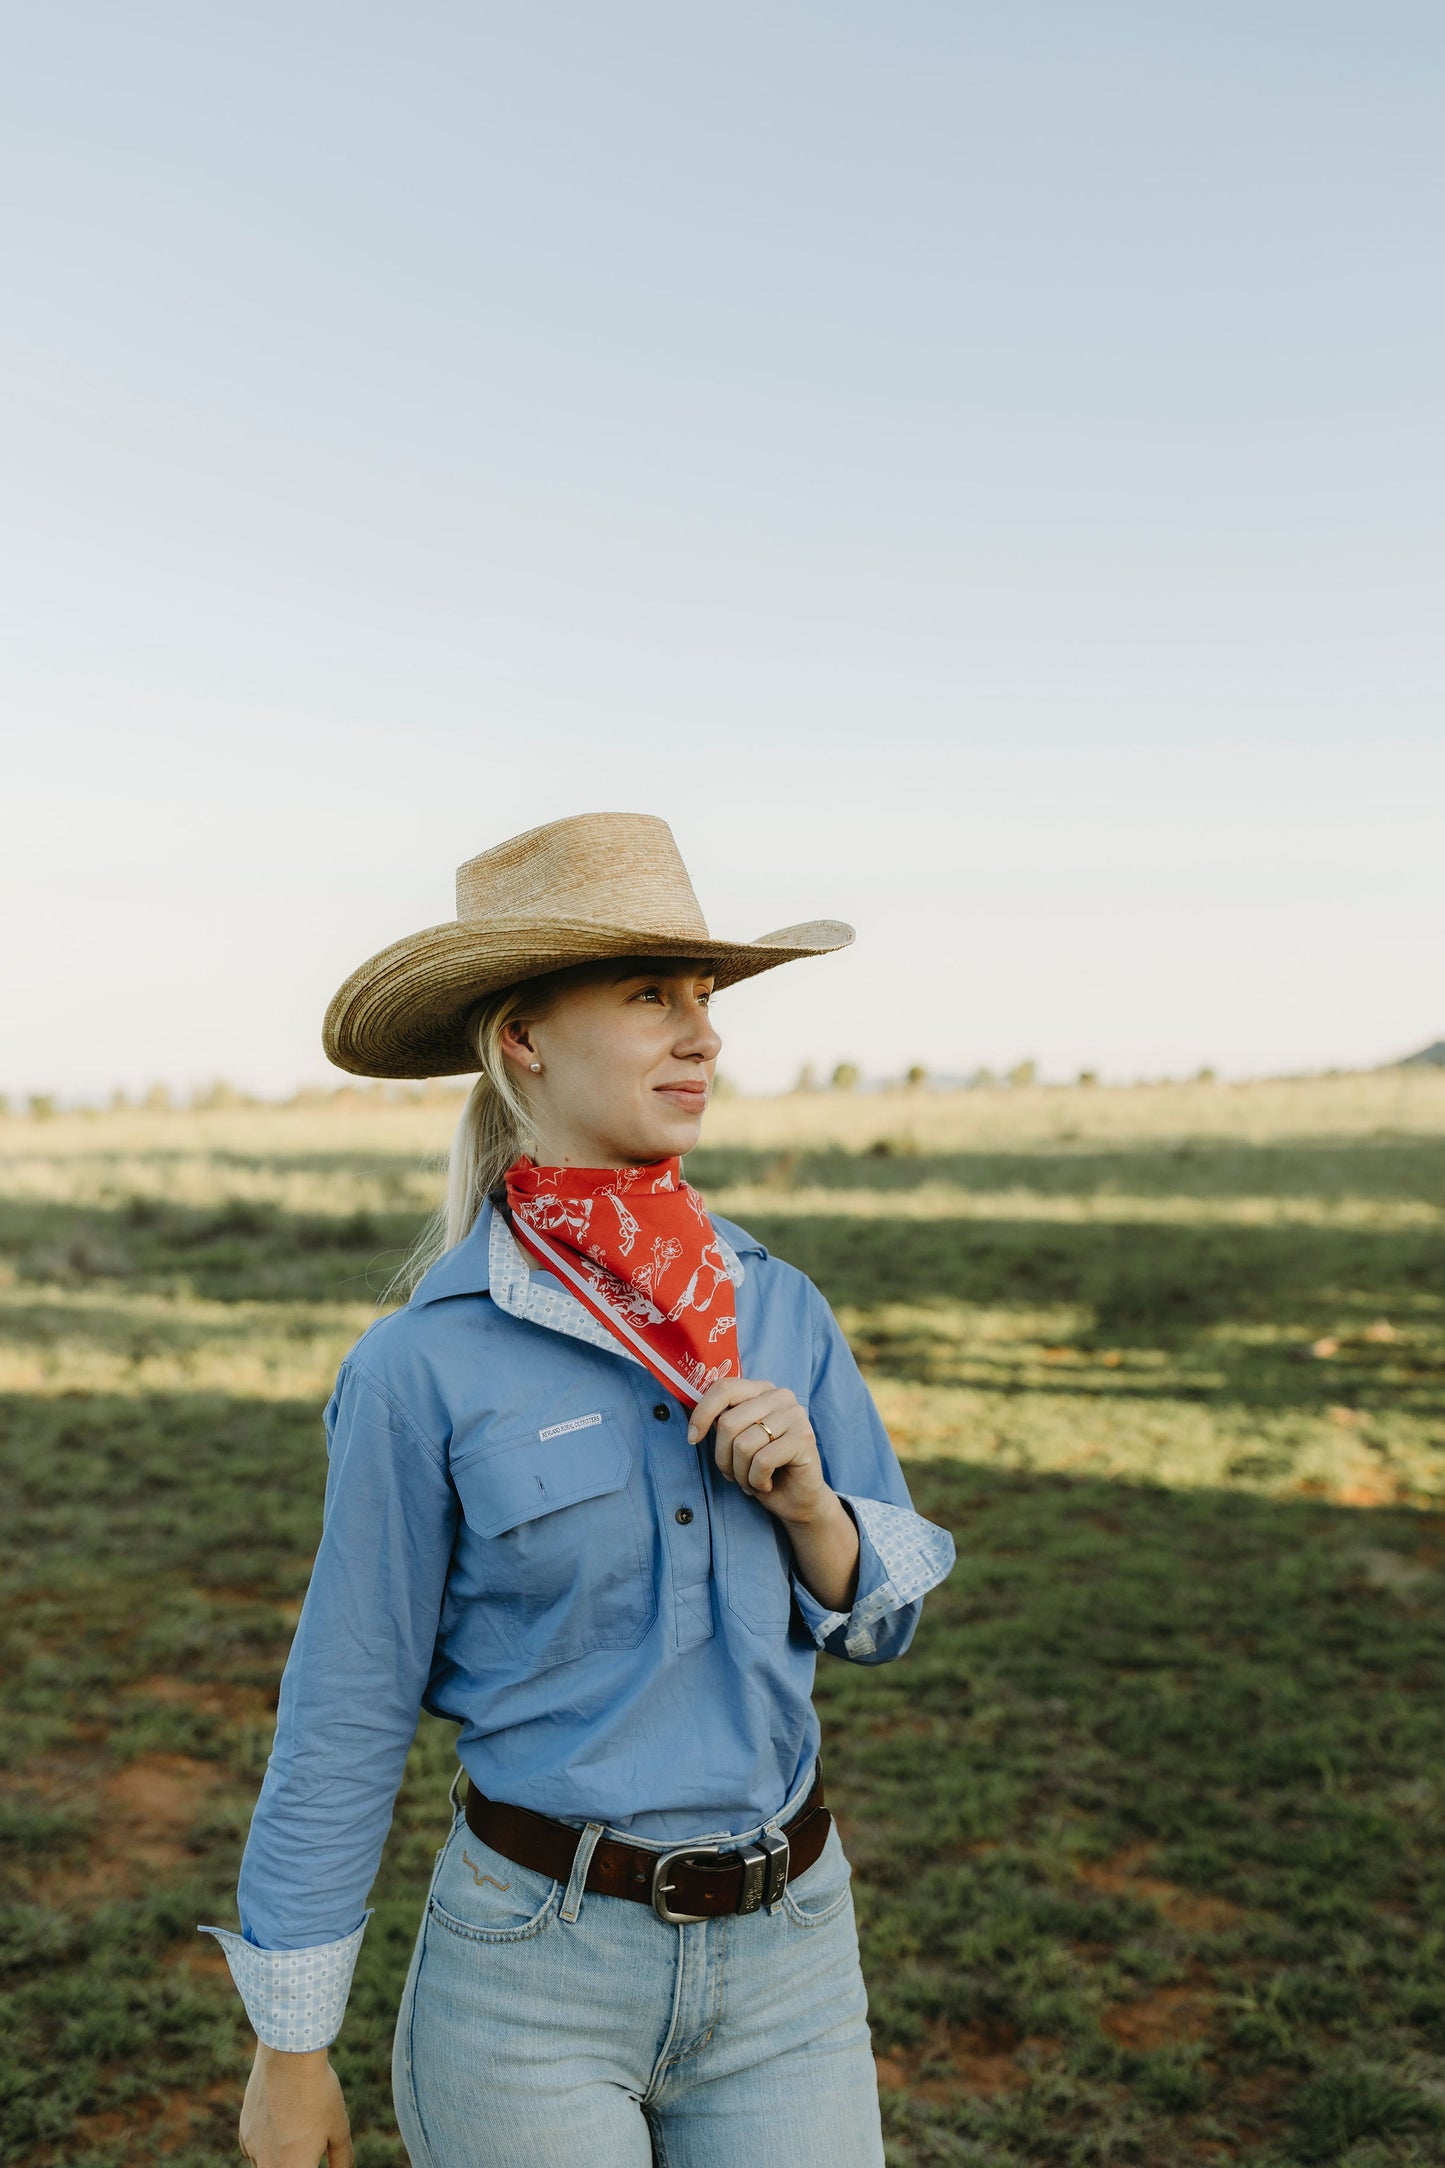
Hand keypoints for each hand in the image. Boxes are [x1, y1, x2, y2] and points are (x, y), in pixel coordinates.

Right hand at [240, 2043, 352, 2166]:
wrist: (287, 2058)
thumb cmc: (318, 2094)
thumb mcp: (338, 2127)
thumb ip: (342, 2158)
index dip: (311, 2164)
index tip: (316, 2155)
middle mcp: (269, 2166)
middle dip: (296, 2163)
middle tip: (308, 2144)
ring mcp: (253, 2151)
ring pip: (266, 2166)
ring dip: (280, 2159)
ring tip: (297, 2131)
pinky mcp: (244, 2133)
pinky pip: (255, 2151)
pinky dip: (267, 2145)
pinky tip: (280, 2122)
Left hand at [686, 1376, 827, 1525]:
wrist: (796, 1499)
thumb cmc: (763, 1470)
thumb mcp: (737, 1441)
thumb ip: (723, 1422)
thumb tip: (696, 1419)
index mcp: (762, 1389)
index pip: (724, 1388)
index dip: (702, 1414)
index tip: (692, 1439)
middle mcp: (781, 1396)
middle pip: (728, 1422)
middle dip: (723, 1458)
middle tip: (733, 1474)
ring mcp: (795, 1415)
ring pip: (743, 1445)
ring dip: (740, 1473)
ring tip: (751, 1480)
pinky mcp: (804, 1438)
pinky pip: (762, 1461)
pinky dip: (756, 1481)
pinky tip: (767, 1484)